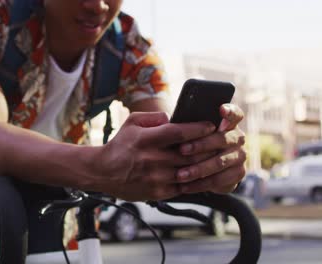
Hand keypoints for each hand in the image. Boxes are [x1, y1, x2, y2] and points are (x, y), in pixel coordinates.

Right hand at [98, 112, 215, 200]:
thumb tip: (173, 118)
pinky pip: (183, 187)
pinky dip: (194, 181)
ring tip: (214, 158)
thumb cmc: (120, 145)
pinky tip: (200, 174)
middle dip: (207, 147)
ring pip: (190, 172)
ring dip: (204, 166)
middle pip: (190, 154)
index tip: (210, 125)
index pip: (179, 132)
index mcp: (146, 139)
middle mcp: (152, 159)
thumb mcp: (132, 123)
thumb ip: (153, 118)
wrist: (102, 172)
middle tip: (219, 142)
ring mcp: (155, 178)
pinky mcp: (157, 193)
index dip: (198, 128)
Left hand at [175, 104, 246, 193]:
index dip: (229, 111)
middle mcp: (237, 138)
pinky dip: (200, 184)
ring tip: (180, 174)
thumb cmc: (191, 146)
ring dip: (198, 169)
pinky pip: (219, 180)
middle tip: (182, 150)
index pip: (234, 114)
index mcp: (228, 123)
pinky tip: (185, 186)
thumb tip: (165, 121)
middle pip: (222, 139)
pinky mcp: (238, 174)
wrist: (203, 171)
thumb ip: (186, 127)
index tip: (221, 109)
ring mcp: (239, 156)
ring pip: (220, 162)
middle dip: (200, 145)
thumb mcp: (188, 135)